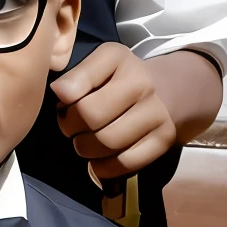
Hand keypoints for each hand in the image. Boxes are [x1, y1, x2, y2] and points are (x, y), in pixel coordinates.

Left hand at [50, 43, 176, 179]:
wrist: (167, 90)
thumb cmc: (120, 80)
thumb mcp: (98, 65)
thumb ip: (75, 77)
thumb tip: (60, 93)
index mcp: (118, 59)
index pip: (76, 86)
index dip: (63, 102)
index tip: (64, 105)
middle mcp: (142, 83)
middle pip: (90, 116)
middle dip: (70, 127)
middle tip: (71, 128)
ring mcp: (156, 113)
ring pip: (107, 142)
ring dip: (85, 149)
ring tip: (84, 142)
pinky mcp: (163, 140)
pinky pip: (125, 162)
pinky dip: (104, 167)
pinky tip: (99, 159)